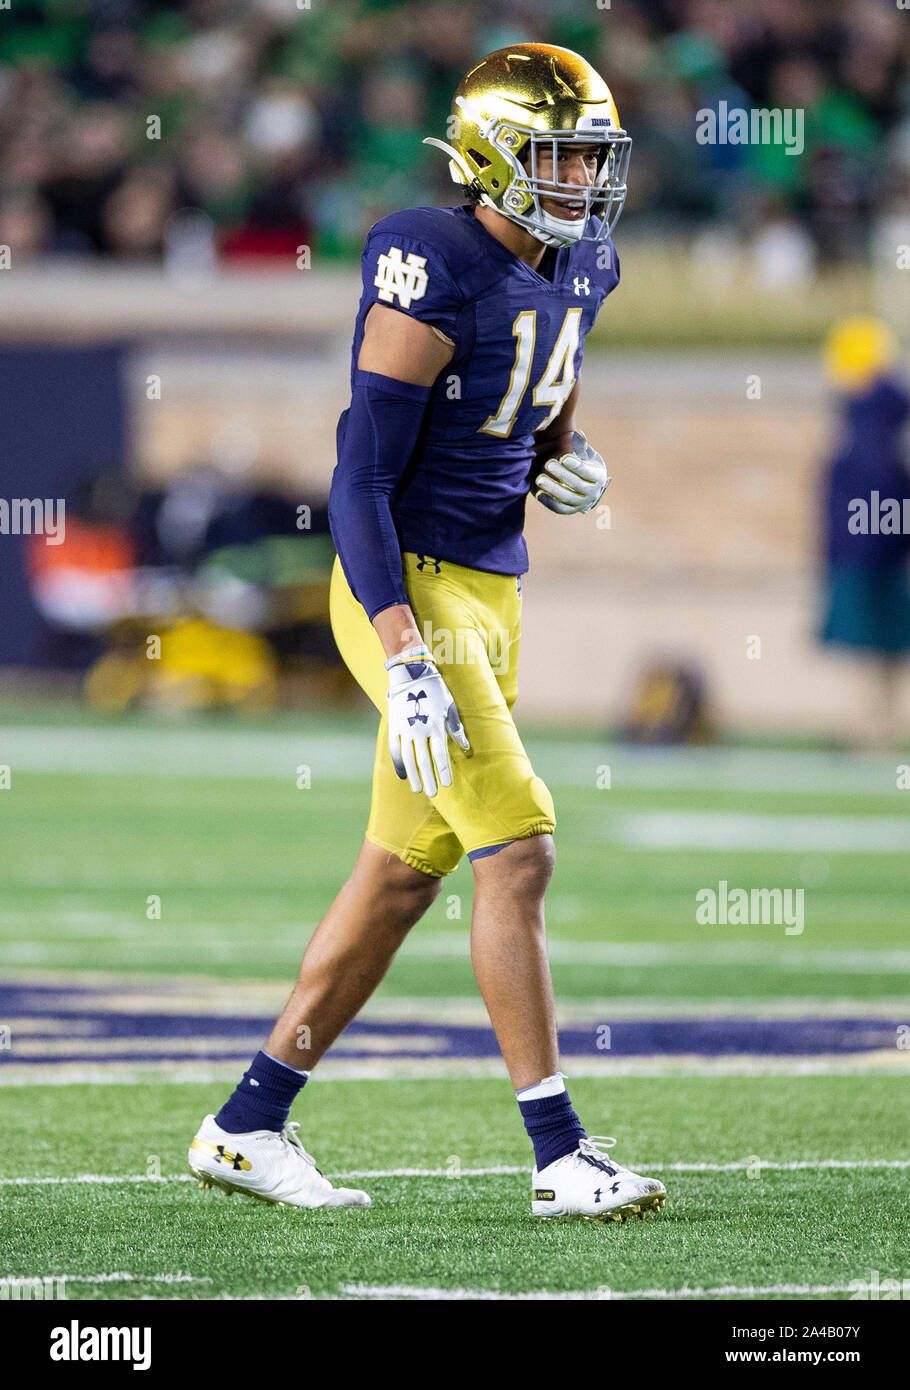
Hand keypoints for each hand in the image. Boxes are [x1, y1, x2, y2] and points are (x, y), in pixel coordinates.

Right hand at [386, 645, 469, 795]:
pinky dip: (399, 763)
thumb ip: (456, 728)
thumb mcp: (449, 707)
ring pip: (408, 758)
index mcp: (435, 725)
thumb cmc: (436, 690)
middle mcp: (419, 729)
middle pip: (424, 760)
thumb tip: (465, 747)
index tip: (448, 785)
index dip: (444, 771)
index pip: (440, 754)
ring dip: (414, 775)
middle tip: (434, 794)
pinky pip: (395, 749)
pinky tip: (403, 776)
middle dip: (429, 779)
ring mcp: (405, 729)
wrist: (411, 673)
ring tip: (418, 789)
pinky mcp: (394, 726)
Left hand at [533, 430, 609, 514]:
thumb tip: (577, 435)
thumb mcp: (587, 455)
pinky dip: (549, 502)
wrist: (588, 485)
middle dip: (562, 474)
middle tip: (548, 464)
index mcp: (598, 477)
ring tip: (539, 479)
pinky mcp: (570, 510)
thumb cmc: (585, 464)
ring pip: (566, 497)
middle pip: (576, 484)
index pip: (587, 472)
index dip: (575, 465)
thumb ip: (581, 446)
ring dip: (553, 488)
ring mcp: (581, 503)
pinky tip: (538, 493)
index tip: (564, 457)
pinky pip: (559, 508)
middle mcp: (592, 493)